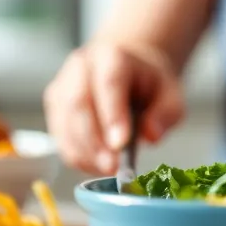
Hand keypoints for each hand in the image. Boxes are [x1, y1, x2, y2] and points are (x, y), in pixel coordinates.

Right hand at [42, 41, 185, 174]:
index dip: (112, 114)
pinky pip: (60, 137)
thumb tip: (150, 135)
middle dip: (94, 140)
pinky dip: (77, 157)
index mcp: (112, 56)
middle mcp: (81, 67)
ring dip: (85, 153)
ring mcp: (63, 86)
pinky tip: (97, 164)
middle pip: (78, 103)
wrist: (126, 71)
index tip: (121, 144)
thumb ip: (165, 113)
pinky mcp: (54, 107)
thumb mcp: (170, 93)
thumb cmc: (147, 83)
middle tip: (113, 166)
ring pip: (65, 124)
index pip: (109, 83)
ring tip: (109, 168)